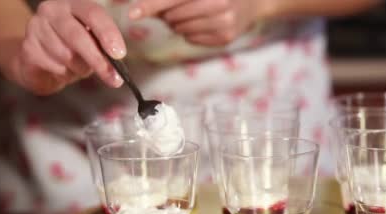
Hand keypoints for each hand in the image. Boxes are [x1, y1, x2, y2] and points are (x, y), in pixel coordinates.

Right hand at [9, 0, 126, 94]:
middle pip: (78, 36)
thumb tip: (116, 65)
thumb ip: (102, 48)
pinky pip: (53, 66)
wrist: (38, 62)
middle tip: (113, 78)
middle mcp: (52, 10)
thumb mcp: (91, 44)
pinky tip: (62, 70)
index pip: (93, 13)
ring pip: (66, 55)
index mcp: (73, 4)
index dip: (108, 33)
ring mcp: (36, 27)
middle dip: (97, 59)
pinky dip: (64, 74)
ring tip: (79, 68)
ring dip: (79, 69)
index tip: (119, 54)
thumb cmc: (71, 50)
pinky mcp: (28, 47)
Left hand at [129, 0, 264, 46]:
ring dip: (179, 21)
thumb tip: (142, 6)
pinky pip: (192, 39)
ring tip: (195, 11)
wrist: (254, 0)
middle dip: (168, 11)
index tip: (132, 13)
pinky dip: (191, 31)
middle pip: (172, 16)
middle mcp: (218, 3)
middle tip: (179, 4)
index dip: (149, 5)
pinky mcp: (224, 38)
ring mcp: (223, 23)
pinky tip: (205, 21)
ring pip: (180, 29)